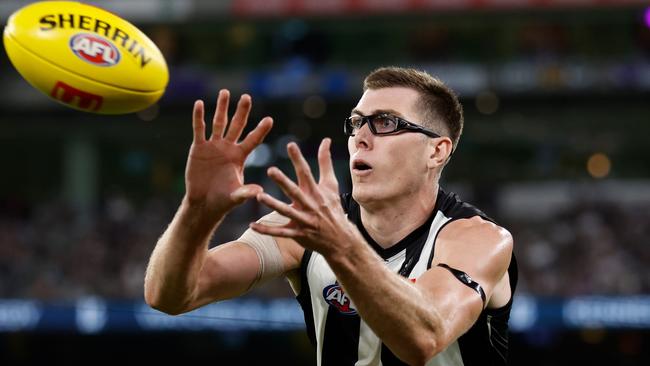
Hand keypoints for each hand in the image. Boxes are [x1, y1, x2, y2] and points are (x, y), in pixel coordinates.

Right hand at [185, 90, 272, 215]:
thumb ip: (246, 192)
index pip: (253, 140)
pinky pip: (199, 129)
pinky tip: (199, 104)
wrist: (203, 202)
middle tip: (247, 97)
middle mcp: (228, 148)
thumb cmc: (223, 200)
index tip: (270, 119)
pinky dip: (199, 117)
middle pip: (237, 125)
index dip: (260, 130)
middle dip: (242, 111)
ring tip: (225, 92)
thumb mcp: (236, 196)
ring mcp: (213, 146)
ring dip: (222, 108)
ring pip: (219, 123)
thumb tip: (260, 191)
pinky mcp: (198, 148)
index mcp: (240, 156)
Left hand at [251, 139, 361, 256]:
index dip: (298, 159)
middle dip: (283, 181)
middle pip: (294, 191)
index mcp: (316, 192)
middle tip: (271, 170)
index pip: (306, 172)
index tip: (290, 145)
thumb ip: (325, 162)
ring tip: (259, 196)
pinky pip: (280, 232)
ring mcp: (303, 220)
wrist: (340, 239)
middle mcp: (309, 205)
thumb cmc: (332, 207)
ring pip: (286, 211)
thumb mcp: (331, 184)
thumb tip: (326, 140)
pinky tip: (252, 225)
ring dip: (273, 204)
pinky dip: (266, 230)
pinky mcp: (297, 234)